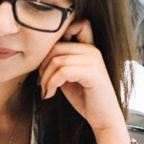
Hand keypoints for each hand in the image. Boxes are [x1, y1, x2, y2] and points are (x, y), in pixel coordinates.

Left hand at [39, 20, 126, 136]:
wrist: (104, 118)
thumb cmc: (86, 99)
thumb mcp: (69, 77)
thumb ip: (59, 63)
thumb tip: (39, 57)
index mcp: (89, 48)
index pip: (75, 24)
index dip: (58, 37)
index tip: (48, 62)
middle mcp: (92, 50)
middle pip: (56, 46)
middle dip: (42, 66)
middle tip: (41, 84)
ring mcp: (93, 60)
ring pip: (56, 60)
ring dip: (45, 78)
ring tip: (46, 91)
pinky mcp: (92, 72)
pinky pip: (62, 71)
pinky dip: (51, 84)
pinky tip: (50, 94)